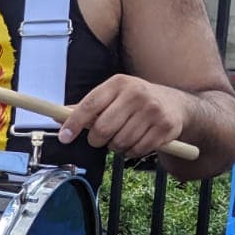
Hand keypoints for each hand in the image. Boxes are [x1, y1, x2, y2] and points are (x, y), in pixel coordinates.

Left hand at [58, 74, 187, 158]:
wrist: (176, 104)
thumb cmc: (136, 101)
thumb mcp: (114, 95)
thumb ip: (88, 106)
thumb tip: (59, 117)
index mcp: (119, 83)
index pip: (90, 105)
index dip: (74, 123)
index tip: (64, 137)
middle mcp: (136, 94)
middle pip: (102, 129)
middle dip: (97, 140)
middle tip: (101, 139)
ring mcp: (152, 110)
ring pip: (119, 143)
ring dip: (115, 147)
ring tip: (123, 136)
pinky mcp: (165, 127)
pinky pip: (137, 150)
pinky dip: (132, 152)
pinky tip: (137, 141)